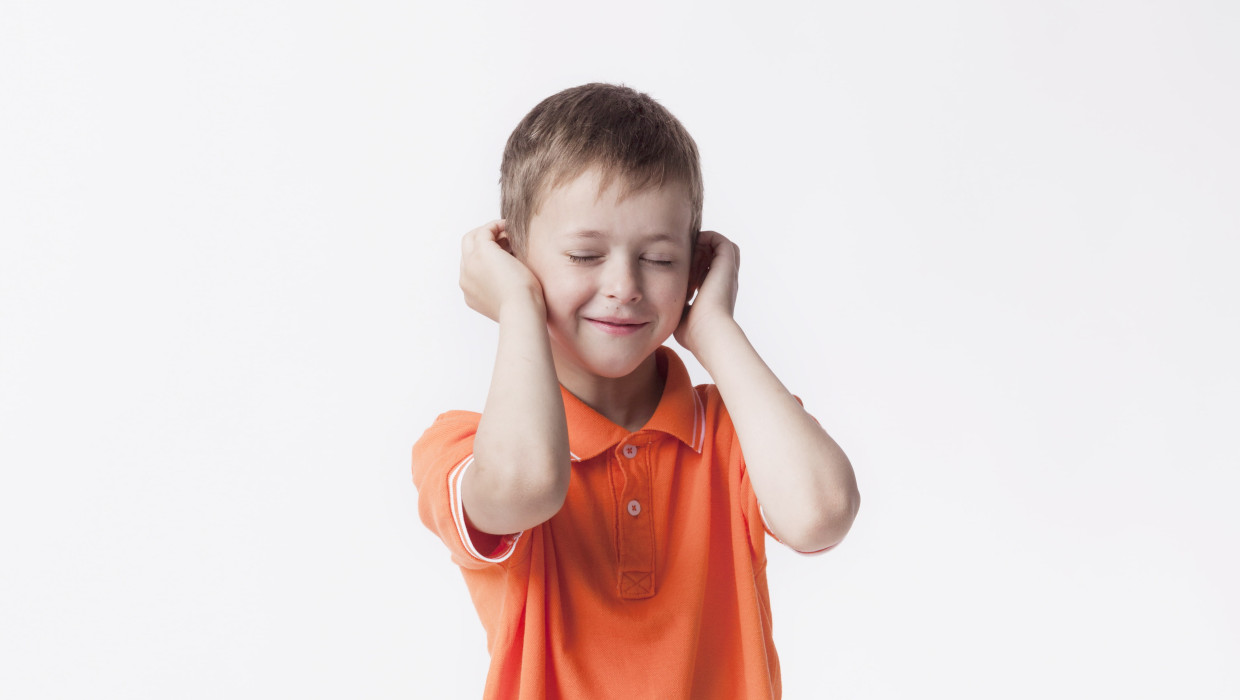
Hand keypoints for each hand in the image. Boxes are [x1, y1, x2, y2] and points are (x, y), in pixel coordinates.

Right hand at [459, 220, 544, 321]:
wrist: (522, 310)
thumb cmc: (524, 308)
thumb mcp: (509, 298)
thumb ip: (505, 286)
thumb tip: (515, 270)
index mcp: (471, 294)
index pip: (472, 267)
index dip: (487, 257)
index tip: (506, 252)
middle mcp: (466, 279)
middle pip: (468, 251)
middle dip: (485, 242)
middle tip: (506, 240)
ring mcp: (470, 265)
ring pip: (472, 239)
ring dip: (490, 232)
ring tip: (509, 232)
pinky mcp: (482, 252)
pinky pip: (484, 231)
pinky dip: (496, 226)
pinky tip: (510, 227)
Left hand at [674, 230, 739, 354]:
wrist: (706, 332)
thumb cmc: (692, 331)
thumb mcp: (681, 315)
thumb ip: (675, 305)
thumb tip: (659, 305)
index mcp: (715, 294)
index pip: (708, 272)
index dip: (694, 267)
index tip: (678, 273)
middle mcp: (724, 282)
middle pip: (714, 257)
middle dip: (697, 254)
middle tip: (681, 260)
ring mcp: (727, 274)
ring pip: (718, 247)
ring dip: (703, 246)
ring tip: (687, 254)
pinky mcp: (726, 266)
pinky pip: (720, 241)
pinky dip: (707, 239)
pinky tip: (691, 248)